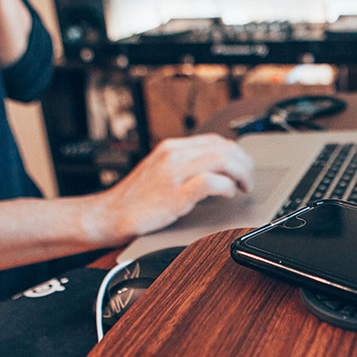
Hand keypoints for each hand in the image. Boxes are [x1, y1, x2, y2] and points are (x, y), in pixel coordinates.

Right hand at [98, 134, 254, 240]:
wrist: (108, 215)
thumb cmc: (135, 199)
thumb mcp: (160, 170)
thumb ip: (184, 165)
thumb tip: (216, 167)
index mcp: (171, 147)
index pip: (216, 140)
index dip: (236, 153)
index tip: (243, 167)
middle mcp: (173, 155)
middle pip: (224, 148)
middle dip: (244, 164)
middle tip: (248, 181)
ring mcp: (174, 174)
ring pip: (222, 160)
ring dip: (241, 174)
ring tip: (243, 187)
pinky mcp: (174, 194)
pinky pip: (210, 183)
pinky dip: (226, 187)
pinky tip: (228, 194)